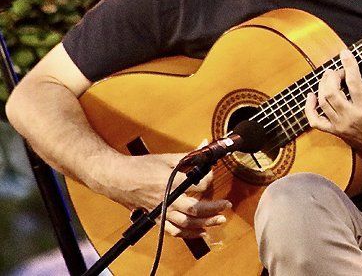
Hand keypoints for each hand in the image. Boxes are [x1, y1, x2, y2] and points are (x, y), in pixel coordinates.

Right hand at [103, 153, 230, 238]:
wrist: (118, 178)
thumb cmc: (140, 167)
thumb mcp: (166, 158)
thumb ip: (189, 155)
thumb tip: (204, 145)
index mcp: (171, 182)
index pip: (199, 184)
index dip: (210, 179)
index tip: (213, 174)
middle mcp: (168, 199)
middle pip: (195, 209)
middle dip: (214, 209)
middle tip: (226, 205)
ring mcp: (162, 211)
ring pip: (186, 224)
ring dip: (205, 223)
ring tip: (219, 220)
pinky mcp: (156, 218)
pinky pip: (174, 231)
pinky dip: (189, 234)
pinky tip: (201, 231)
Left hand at [305, 49, 361, 163]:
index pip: (354, 82)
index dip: (348, 65)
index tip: (345, 53)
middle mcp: (351, 117)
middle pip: (332, 93)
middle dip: (332, 77)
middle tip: (337, 70)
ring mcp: (341, 125)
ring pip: (323, 103)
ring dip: (322, 86)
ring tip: (328, 77)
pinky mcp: (336, 132)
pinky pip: (315, 121)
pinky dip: (309, 108)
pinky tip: (311, 95)